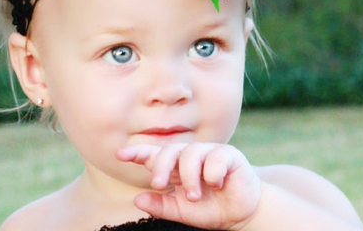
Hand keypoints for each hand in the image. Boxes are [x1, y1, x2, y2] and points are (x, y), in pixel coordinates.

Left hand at [116, 143, 261, 230]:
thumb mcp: (182, 212)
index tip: (119, 155)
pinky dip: (212, 174)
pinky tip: (218, 184)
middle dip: (160, 166)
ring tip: (195, 196)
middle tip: (158, 184)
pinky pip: (214, 157)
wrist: (243, 213)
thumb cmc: (210, 208)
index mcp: (176, 168)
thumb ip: (161, 206)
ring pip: (190, 153)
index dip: (137, 153)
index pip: (154, 155)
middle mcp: (190, 156)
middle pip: (169, 150)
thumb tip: (137, 199)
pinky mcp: (228, 154)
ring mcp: (209, 152)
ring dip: (189, 177)